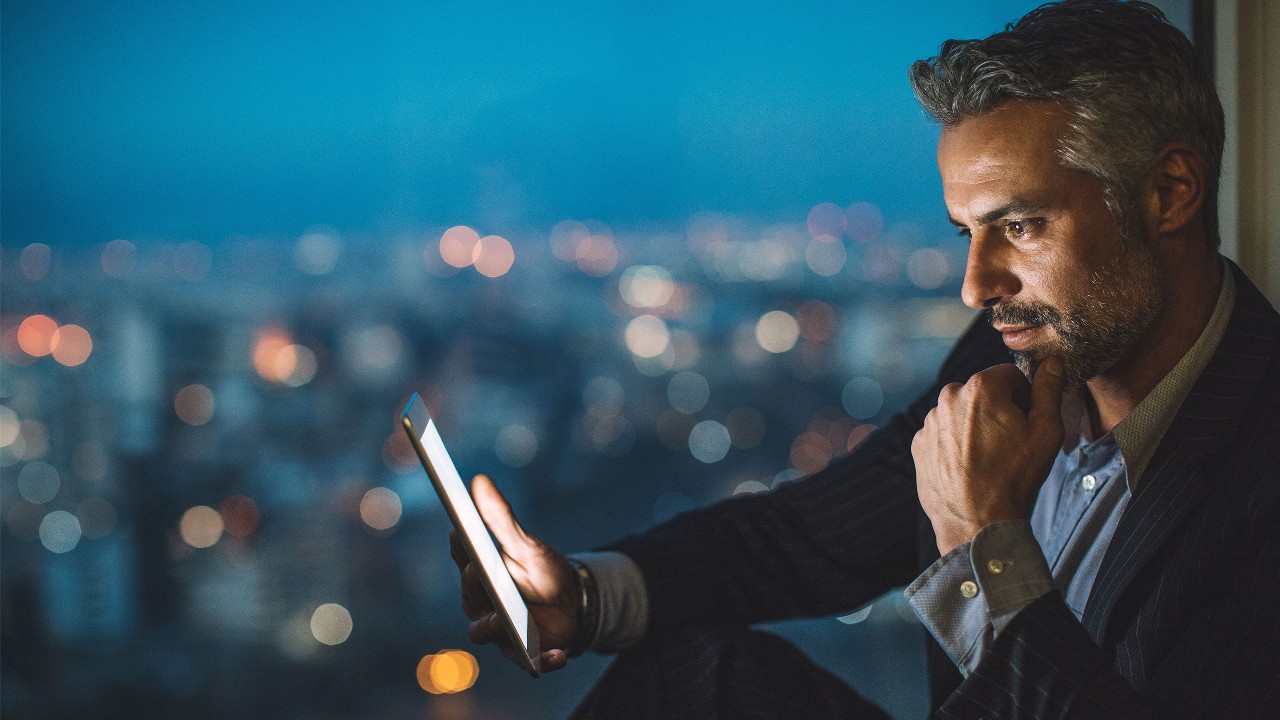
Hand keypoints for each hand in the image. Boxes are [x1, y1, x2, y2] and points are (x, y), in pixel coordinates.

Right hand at [450, 474, 577, 672]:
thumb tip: (478, 480)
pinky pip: (528, 662)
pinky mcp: (523, 653)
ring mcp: (499, 631)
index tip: (459, 530)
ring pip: (484, 633)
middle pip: (469, 597)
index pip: (463, 557)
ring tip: (503, 620)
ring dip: (492, 627)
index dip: (459, 545)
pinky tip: (559, 655)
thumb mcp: (526, 544)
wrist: (573, 605)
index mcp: (481, 574)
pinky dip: (543, 661)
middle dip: (471, 585)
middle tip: (475, 569)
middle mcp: (482, 604)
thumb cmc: (543, 571)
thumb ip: (501, 518)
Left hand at [912, 358, 1064, 554]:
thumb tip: (1051, 363)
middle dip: (998, 410)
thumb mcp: (1046, 431)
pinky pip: (942, 434)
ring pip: (961, 413)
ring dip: (974, 427)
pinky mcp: (919, 444)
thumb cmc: (1015, 477)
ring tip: (988, 459)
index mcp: (980, 387)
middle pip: (983, 393)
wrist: (976, 523)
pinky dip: (955, 445)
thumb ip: (1048, 390)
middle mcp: (948, 397)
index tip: (1026, 422)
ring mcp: (929, 422)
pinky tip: (968, 467)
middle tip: (1009, 443)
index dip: (1024, 397)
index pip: (1010, 376)